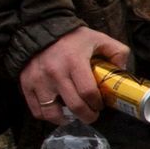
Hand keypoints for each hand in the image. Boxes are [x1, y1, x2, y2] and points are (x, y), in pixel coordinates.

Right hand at [17, 27, 133, 127]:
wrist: (40, 29)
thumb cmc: (72, 37)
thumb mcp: (99, 38)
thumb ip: (117, 52)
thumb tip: (123, 71)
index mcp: (74, 62)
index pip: (88, 92)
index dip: (97, 103)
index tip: (100, 105)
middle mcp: (55, 73)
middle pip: (74, 105)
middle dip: (87, 116)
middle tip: (92, 115)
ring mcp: (38, 80)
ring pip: (52, 112)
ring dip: (66, 119)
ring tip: (73, 116)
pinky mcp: (26, 84)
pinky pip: (36, 110)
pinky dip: (47, 116)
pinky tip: (57, 112)